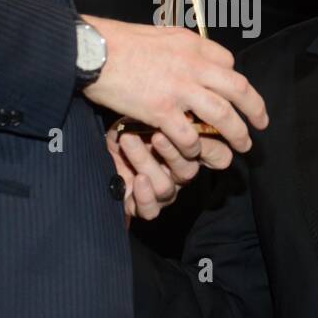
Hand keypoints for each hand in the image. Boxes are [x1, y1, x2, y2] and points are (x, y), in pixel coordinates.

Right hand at [80, 15, 268, 161]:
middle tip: (262, 123)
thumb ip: (178, 48)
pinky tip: (195, 153)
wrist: (92, 51)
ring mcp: (179, 89)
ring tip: (242, 145)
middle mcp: (192, 65)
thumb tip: (187, 55)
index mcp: (192, 45)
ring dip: (237, 133)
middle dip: (255, 108)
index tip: (237, 95)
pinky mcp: (161, 110)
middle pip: (238, 88)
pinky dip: (195, 148)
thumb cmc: (117, 42)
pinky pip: (188, 135)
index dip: (236, 81)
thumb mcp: (158, 35)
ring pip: (223, 114)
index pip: (228, 62)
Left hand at [106, 125, 231, 221]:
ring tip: (128, 140)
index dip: (212, 148)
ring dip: (145, 163)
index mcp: (190, 152)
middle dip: (172, 152)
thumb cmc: (130, 124)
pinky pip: (151, 210)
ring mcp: (163, 191)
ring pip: (165, 188)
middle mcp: (179, 174)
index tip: (195, 130)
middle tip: (156, 134)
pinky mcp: (141, 205)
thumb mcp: (151, 113)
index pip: (218, 157)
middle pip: (188, 172)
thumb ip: (175, 114)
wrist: (100, 142)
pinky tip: (137, 179)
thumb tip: (189, 107)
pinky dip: (144, 196)